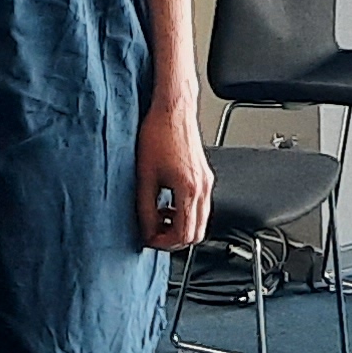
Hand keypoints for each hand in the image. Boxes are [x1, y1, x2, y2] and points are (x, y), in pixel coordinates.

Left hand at [133, 105, 210, 254]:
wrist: (173, 109)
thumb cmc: (158, 134)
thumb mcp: (145, 176)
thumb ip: (145, 208)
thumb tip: (146, 230)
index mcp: (188, 189)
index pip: (184, 235)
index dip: (164, 243)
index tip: (149, 239)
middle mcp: (202, 187)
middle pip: (197, 233)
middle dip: (174, 239)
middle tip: (154, 233)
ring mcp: (206, 182)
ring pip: (201, 221)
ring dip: (181, 225)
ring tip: (158, 216)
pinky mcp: (205, 175)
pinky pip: (200, 205)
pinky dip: (186, 212)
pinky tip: (168, 202)